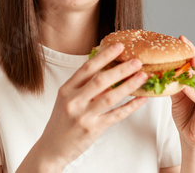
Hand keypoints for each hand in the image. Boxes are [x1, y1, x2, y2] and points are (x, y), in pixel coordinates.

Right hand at [27, 43, 148, 170]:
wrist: (52, 147)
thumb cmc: (61, 120)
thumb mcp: (66, 99)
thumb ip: (82, 86)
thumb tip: (105, 69)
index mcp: (66, 89)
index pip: (87, 68)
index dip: (104, 56)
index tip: (119, 47)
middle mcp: (74, 100)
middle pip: (101, 80)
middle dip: (121, 69)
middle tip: (136, 61)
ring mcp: (83, 115)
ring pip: (110, 97)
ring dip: (129, 85)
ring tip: (142, 76)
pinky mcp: (93, 129)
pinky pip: (116, 115)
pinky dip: (130, 106)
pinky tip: (141, 99)